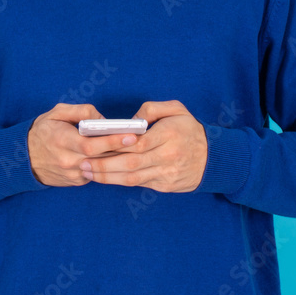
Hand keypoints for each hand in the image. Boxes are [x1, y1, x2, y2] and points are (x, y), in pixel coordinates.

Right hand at [27, 103, 140, 186]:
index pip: (91, 145)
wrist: (23, 158)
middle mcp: (67, 161)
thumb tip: (102, 118)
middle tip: (143, 141)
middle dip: (123, 150)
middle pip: (101, 158)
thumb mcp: (56, 113)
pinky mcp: (76, 181)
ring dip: (119, 159)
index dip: (112, 141)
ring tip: (136, 149)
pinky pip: (97, 173)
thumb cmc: (43, 131)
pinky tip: (121, 157)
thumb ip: (79, 111)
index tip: (130, 135)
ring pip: (102, 167)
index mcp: (61, 141)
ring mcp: (72, 174)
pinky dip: (108, 165)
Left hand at [78, 100, 207, 192]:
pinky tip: (104, 178)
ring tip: (87, 172)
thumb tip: (131, 120)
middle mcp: (167, 157)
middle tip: (83, 163)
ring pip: (132, 178)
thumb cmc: (190, 130)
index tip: (95, 144)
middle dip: (104, 165)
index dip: (115, 145)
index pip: (137, 143)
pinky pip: (139, 184)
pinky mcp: (164, 186)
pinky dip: (119, 182)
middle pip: (130, 163)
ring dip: (107, 177)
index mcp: (169, 135)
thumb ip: (153, 108)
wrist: (213, 158)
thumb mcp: (177, 109)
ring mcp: (166, 174)